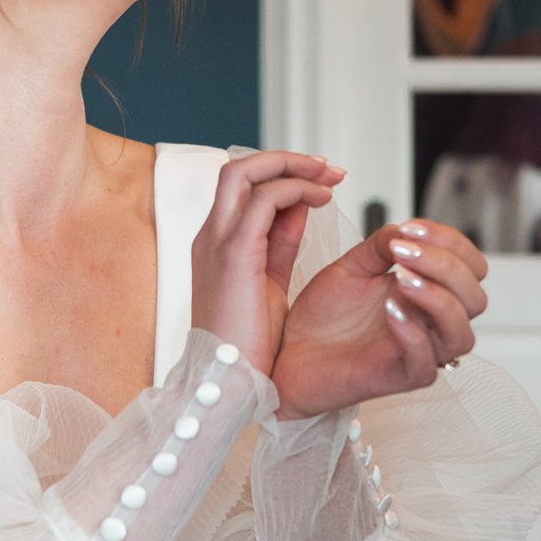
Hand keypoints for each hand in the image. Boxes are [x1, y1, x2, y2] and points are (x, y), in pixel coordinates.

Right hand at [190, 150, 344, 372]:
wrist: (228, 381)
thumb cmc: (247, 343)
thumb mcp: (269, 282)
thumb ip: (280, 242)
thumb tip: (301, 207)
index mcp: (217, 243)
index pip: (245, 189)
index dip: (284, 176)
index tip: (322, 180)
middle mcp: (211, 235)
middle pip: (238, 169)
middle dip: (286, 160)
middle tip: (327, 168)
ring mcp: (218, 242)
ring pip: (245, 174)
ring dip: (293, 168)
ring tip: (329, 178)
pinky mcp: (233, 254)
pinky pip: (263, 202)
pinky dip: (294, 191)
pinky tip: (320, 200)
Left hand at [268, 218, 486, 417]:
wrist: (289, 353)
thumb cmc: (322, 316)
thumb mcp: (351, 267)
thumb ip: (380, 245)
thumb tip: (405, 231)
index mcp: (427, 292)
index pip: (470, 267)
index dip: (451, 243)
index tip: (412, 228)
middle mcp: (430, 322)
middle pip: (476, 298)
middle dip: (446, 266)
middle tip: (405, 251)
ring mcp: (420, 352)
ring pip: (462, 333)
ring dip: (438, 299)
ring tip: (402, 278)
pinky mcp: (401, 378)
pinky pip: (425, 362)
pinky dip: (412, 332)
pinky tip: (389, 310)